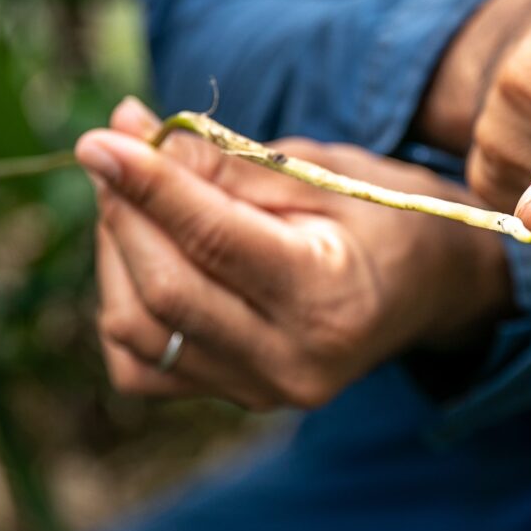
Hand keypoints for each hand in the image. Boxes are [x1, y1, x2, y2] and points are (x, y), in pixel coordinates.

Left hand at [74, 98, 510, 409]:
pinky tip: (146, 254)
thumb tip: (126, 133)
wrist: (431, 289)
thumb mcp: (322, 170)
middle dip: (123, 214)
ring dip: (116, 254)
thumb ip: (224, 163)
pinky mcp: (234, 398)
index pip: (214, 242)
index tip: (99, 139)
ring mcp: (260, 391)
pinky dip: (125, 303)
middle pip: (165, 293)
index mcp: (329, 299)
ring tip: (133, 196)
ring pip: (138, 332)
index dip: (148, 185)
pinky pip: (142, 364)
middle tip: (110, 151)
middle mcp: (292, 362)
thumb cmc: (385, 215)